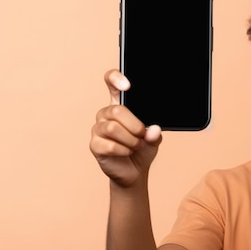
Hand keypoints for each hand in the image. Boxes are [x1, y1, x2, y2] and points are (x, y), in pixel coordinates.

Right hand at [90, 69, 161, 186]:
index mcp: (119, 104)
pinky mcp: (95, 145)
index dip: (116, 78)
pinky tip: (127, 152)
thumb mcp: (154, 139)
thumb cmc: (142, 148)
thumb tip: (154, 129)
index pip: (111, 82)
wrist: (135, 171)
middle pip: (116, 110)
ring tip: (136, 145)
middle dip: (135, 125)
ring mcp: (98, 129)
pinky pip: (109, 145)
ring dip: (130, 139)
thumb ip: (155, 133)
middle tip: (142, 135)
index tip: (127, 85)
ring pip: (113, 128)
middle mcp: (106, 113)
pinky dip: (124, 150)